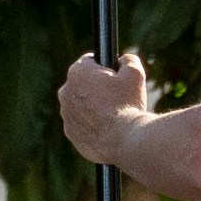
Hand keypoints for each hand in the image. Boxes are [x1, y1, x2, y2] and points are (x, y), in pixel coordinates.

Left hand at [57, 47, 158, 168]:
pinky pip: (82, 124)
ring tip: (114, 114)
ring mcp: (66, 114)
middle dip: (98, 87)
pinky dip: (92, 124)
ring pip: (81, 105)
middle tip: (117, 96)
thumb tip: (124, 60)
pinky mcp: (71, 133)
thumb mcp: (135, 73)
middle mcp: (66, 91)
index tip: (115, 75)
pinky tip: (108, 128)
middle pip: (84, 84)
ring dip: (94, 106)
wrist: (124, 140)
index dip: (105, 67)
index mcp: (78, 72)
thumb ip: (128, 60)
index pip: (90, 62)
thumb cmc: (128, 104)